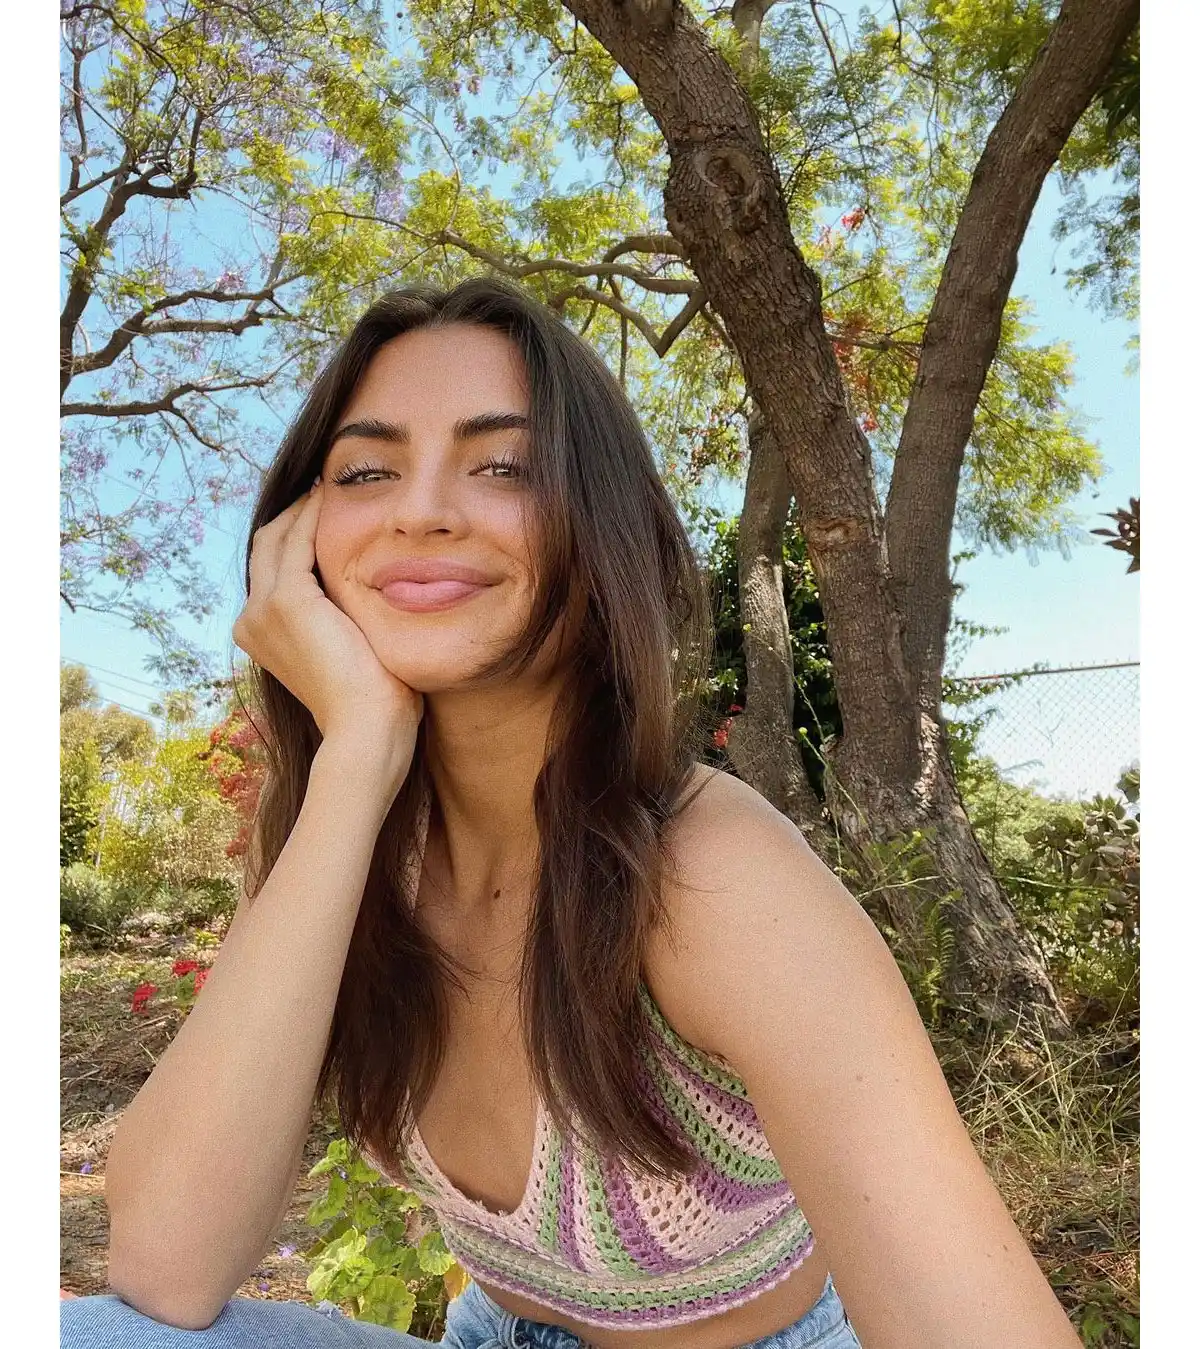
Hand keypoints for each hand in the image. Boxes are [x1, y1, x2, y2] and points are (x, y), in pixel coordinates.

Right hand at [233, 483, 422, 766]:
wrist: (366, 732)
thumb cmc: (372, 705)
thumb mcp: (351, 652)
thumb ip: (345, 621)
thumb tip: (373, 598)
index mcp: (261, 634)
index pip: (274, 569)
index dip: (296, 536)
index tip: (326, 511)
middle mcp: (251, 620)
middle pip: (267, 547)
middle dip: (294, 514)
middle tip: (325, 488)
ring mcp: (263, 610)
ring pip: (277, 537)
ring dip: (303, 508)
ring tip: (330, 484)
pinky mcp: (287, 601)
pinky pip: (297, 541)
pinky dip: (314, 515)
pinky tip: (334, 497)